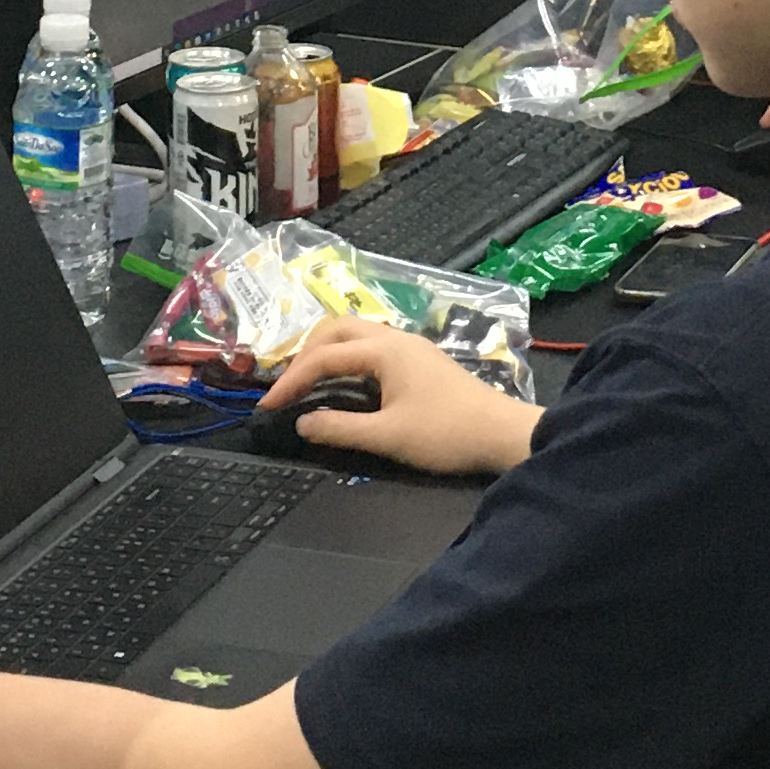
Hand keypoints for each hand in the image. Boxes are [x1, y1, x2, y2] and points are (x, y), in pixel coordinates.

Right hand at [260, 316, 539, 477]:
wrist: (502, 433)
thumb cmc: (446, 434)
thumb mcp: (388, 438)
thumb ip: (340, 428)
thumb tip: (302, 422)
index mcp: (384, 350)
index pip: (322, 357)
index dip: (290, 382)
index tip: (267, 407)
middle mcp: (394, 338)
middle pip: (334, 330)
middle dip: (303, 355)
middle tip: (285, 388)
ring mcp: (409, 347)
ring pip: (353, 335)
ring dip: (325, 353)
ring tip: (306, 383)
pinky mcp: (418, 360)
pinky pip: (369, 347)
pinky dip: (345, 359)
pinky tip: (341, 383)